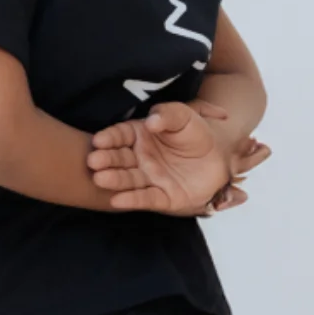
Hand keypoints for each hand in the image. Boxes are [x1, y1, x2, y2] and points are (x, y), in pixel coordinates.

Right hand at [87, 103, 268, 217]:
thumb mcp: (184, 116)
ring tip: (100, 179)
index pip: (120, 135)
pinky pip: (146, 198)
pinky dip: (132, 200)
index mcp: (141, 135)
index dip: (109, 138)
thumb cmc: (196, 133)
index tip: (99, 141)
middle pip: (119, 159)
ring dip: (114, 180)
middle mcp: (140, 158)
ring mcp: (150, 178)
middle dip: (106, 160)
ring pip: (129, 179)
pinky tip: (117, 200)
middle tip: (93, 161)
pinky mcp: (162, 197)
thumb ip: (168, 114)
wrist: (220, 157)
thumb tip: (152, 121)